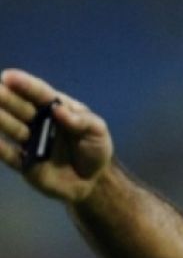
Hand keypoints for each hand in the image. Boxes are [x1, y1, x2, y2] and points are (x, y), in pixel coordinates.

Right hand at [0, 69, 113, 202]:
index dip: (25, 85)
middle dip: (6, 98)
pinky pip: (9, 155)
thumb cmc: (95, 149)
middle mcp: (38, 121)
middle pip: (20, 107)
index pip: (40, 94)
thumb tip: (59, 110)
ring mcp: (29, 141)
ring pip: (11, 127)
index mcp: (56, 108)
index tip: (8, 76)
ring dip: (1, 119)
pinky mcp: (24, 163)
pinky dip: (0, 148)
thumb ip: (83, 121)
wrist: (94, 180)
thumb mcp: (97, 132)